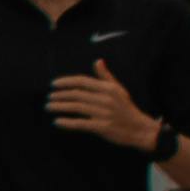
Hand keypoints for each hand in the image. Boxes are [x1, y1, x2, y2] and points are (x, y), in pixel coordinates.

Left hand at [45, 68, 162, 154]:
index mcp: (108, 89)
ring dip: (59, 107)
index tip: (53, 84)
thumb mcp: (118, 90)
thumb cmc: (126, 108)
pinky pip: (81, 123)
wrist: (140, 129)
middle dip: (60, 95)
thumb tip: (97, 61)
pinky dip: (67, 123)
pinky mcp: (102, 127)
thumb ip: (105, 76)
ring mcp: (104, 113)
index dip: (66, 82)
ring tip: (49, 107)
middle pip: (76, 94)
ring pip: (76, 107)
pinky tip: (57, 122)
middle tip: (49, 98)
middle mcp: (106, 99)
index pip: (82, 81)